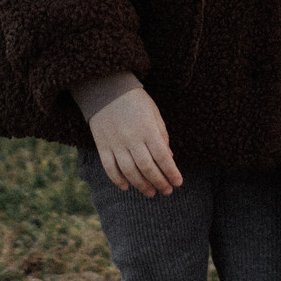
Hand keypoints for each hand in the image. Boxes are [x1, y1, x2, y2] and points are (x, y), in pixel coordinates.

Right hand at [73, 74, 181, 195]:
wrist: (106, 88)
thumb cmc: (135, 100)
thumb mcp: (154, 113)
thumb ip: (162, 135)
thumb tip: (169, 158)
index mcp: (148, 129)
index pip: (163, 157)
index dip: (171, 172)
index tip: (178, 183)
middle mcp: (132, 139)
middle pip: (147, 167)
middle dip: (159, 182)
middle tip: (167, 191)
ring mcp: (116, 143)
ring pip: (130, 171)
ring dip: (141, 185)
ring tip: (151, 193)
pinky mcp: (102, 145)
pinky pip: (109, 167)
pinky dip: (117, 179)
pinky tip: (126, 187)